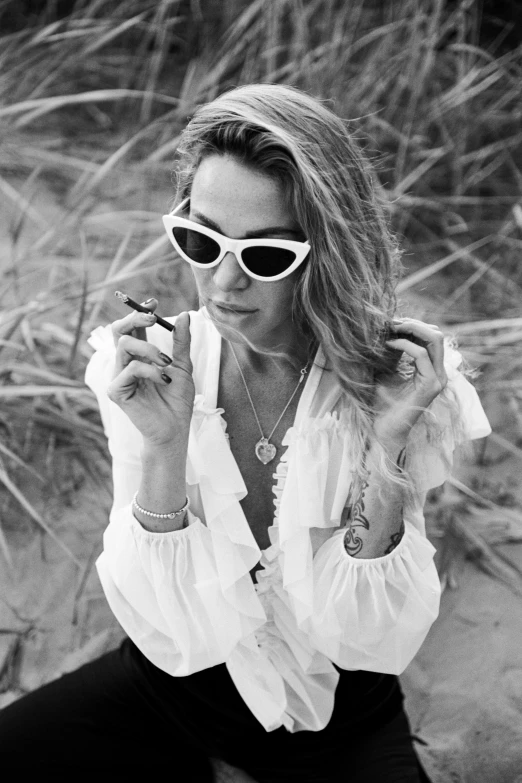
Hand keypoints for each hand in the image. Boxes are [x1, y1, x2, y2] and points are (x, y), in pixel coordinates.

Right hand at [107, 300, 194, 451]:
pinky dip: (150, 370)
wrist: (175, 428)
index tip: (154, 302)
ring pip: (124, 345)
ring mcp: (118, 376)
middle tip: (153, 319)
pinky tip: (163, 380)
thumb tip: (184, 315)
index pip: (134, 328)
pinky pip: (129, 369)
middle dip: (135, 319)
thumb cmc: (177, 400)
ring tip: (167, 363)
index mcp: (139, 356)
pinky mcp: (116, 391)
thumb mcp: (183, 366)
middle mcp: (126, 363)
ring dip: (149, 350)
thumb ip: (181, 342)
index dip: (140, 312)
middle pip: (118, 330)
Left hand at [373, 318, 446, 446]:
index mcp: (431, 368)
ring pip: (435, 339)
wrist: (382, 429)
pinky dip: (405, 345)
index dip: (412, 324)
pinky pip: (422, 355)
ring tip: (391, 329)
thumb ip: (391, 352)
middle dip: (413, 323)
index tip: (390, 322)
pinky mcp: (430, 385)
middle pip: (436, 334)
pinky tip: (389, 344)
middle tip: (391, 323)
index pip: (431, 336)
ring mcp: (437, 379)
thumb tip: (386, 328)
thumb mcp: (385, 370)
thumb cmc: (381, 402)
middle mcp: (438, 372)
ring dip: (412, 329)